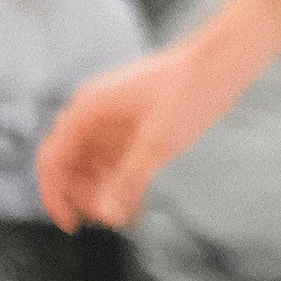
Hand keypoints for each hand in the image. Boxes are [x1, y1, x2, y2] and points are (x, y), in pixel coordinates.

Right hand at [39, 28, 261, 230]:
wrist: (228, 57)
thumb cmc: (194, 85)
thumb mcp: (160, 140)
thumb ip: (129, 179)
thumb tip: (107, 213)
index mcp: (89, 108)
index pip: (52, 159)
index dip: (55, 195)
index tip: (70, 223)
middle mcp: (96, 111)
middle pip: (70, 165)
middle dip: (85, 196)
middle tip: (109, 218)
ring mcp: (114, 116)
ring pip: (93, 164)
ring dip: (103, 191)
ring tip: (126, 214)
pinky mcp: (133, 122)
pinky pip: (115, 157)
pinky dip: (121, 179)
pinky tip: (137, 200)